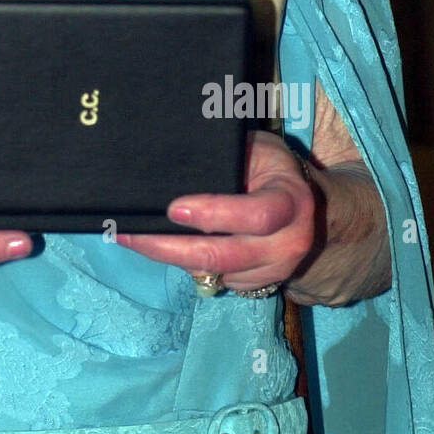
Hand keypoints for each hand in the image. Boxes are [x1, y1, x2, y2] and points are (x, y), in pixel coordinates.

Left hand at [116, 130, 316, 292]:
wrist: (303, 208)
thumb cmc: (268, 166)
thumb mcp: (257, 147)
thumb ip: (226, 155)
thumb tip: (174, 151)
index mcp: (291, 201)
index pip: (257, 215)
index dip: (215, 214)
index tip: (173, 208)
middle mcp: (288, 243)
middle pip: (225, 257)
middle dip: (173, 248)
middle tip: (132, 234)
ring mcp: (274, 270)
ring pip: (212, 272)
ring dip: (168, 257)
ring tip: (129, 238)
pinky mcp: (254, 285)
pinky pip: (213, 278)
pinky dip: (183, 264)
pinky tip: (157, 246)